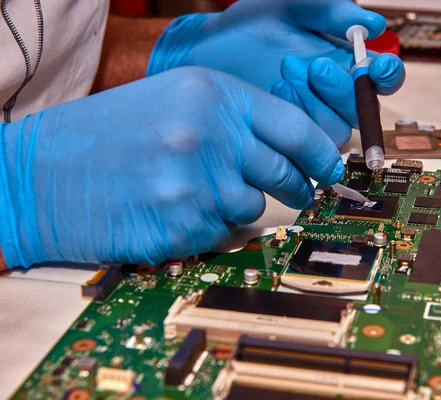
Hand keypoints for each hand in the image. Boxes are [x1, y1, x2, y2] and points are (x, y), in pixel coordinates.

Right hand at [0, 67, 342, 266]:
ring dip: (233, 206)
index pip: (294, 127)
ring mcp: (197, 184)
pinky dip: (206, 229)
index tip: (331, 169)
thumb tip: (290, 151)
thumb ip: (233, 120)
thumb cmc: (106, 137)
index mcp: (211, 94)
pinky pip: (221, 235)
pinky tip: (171, 212)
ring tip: (189, 192)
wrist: (40, 175)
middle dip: (293, 187)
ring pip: (252, 208)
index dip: (320, 153)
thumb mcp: (173, 101)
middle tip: (292, 191)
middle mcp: (210, 135)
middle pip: (283, 173)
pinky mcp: (183, 227)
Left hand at [147, 0, 404, 145]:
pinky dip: (294, 114)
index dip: (386, 76)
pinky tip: (275, 89)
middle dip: (340, 89)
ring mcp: (311, 118)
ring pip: (335, 130)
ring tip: (287, 71)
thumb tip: (373, 24)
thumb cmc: (252, 25)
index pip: (383, 79)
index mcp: (346, 64)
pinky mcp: (286, 136)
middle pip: (361, 111)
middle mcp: (334, 96)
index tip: (374, 66)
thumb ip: (331, 11)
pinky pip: (304, 141)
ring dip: (315, 103)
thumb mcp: (293, 6)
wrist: (209, 48)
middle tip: (313, 64)